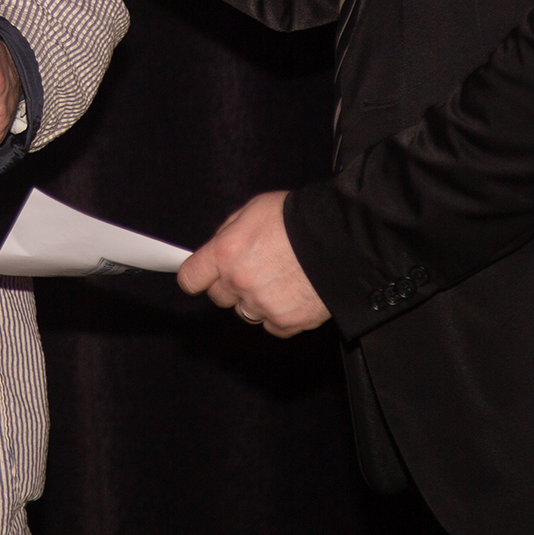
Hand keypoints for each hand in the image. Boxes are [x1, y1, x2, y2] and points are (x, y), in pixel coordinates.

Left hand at [177, 191, 330, 336]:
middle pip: (219, 297)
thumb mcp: (254, 210)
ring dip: (256, 300)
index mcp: (226, 252)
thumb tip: (215, 249)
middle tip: (254, 268)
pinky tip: (294, 291)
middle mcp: (240, 282)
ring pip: (246, 312)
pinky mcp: (286, 322)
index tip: (202, 276)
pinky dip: (280, 312)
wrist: (342, 239)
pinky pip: (272, 325)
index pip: (191, 278)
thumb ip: (229, 233)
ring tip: (280, 277)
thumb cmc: (299, 218)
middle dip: (230, 285)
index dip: (197, 276)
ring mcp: (263, 305)